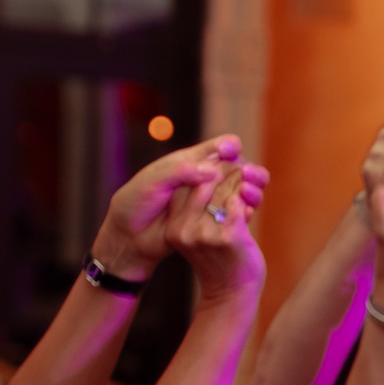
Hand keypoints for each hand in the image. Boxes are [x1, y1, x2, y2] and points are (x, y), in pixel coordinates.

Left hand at [92, 133, 255, 283]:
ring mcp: (208, 200)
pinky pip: (233, 213)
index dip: (228, 146)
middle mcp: (202, 179)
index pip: (216, 148)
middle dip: (248, 170)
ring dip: (250, 190)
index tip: (234, 150)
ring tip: (253, 194)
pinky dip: (244, 211)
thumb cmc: (135, 204)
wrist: (130, 238)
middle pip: (235, 168)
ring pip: (238, 190)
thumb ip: (181, 171)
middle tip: (253, 176)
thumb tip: (214, 169)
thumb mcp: (153, 183)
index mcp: (189, 163)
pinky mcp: (211, 221)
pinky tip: (249, 212)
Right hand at [166, 164, 266, 300]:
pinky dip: (249, 200)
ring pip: (225, 192)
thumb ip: (200, 207)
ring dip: (242, 184)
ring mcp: (204, 233)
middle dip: (229, 173)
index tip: (225, 163)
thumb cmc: (220, 260)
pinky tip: (252, 203)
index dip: (208, 170)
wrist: (232, 295)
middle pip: (206, 184)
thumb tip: (216, 171)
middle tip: (244, 168)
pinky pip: (239, 203)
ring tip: (252, 182)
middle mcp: (184, 229)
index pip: (187, 185)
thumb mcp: (199, 234)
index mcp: (174, 226)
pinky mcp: (227, 237)